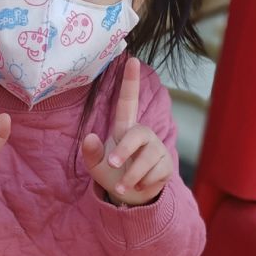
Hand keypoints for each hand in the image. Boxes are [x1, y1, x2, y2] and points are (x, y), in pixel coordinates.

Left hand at [81, 58, 172, 205]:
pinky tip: (139, 186)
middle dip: (124, 151)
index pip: (128, 102)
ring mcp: (156, 149)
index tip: (132, 59)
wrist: (132, 196)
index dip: (130, 82)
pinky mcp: (166, 165)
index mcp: (125, 129)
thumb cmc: (113, 174)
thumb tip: (90, 138)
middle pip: (138, 134)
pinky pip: (154, 173)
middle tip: (112, 164)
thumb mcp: (96, 165)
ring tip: (121, 187)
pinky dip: (142, 184)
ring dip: (130, 176)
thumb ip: (91, 153)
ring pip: (146, 158)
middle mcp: (143, 134)